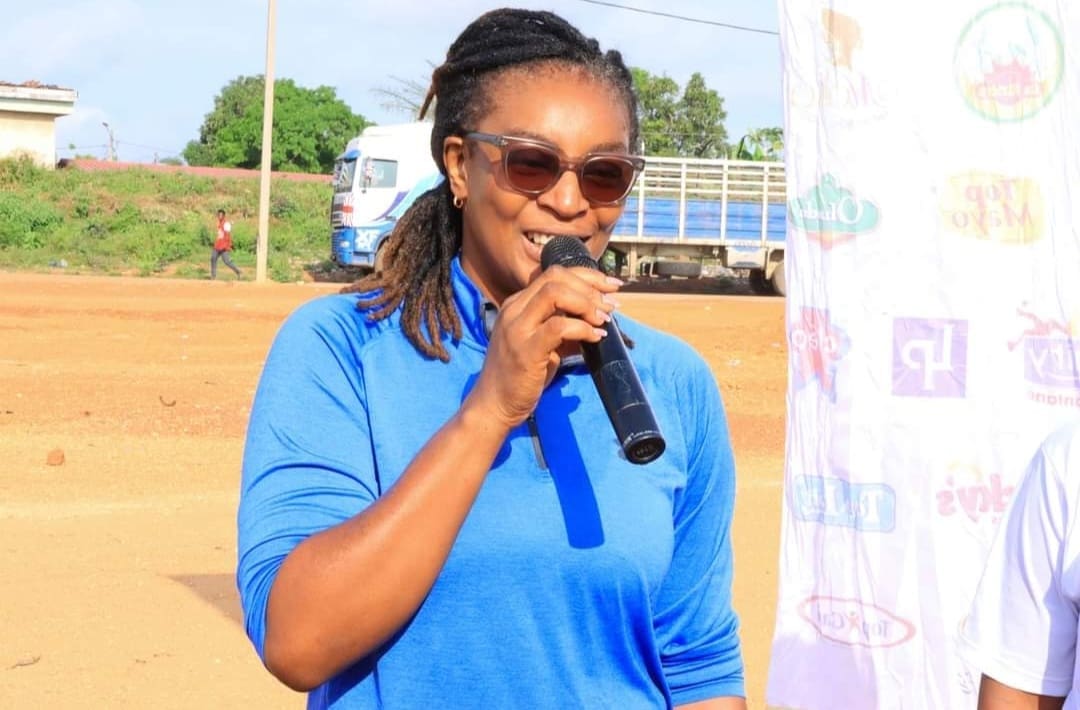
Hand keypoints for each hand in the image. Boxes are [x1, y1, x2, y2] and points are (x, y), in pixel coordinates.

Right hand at [466, 265, 620, 429]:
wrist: (494, 404)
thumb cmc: (519, 377)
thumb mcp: (542, 344)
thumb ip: (562, 327)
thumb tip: (596, 319)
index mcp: (517, 304)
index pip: (553, 274)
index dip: (586, 276)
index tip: (610, 286)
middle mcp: (514, 309)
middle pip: (556, 277)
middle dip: (590, 286)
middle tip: (611, 304)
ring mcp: (517, 328)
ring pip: (555, 293)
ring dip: (587, 303)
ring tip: (603, 319)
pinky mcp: (525, 349)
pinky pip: (558, 326)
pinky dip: (583, 328)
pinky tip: (596, 337)